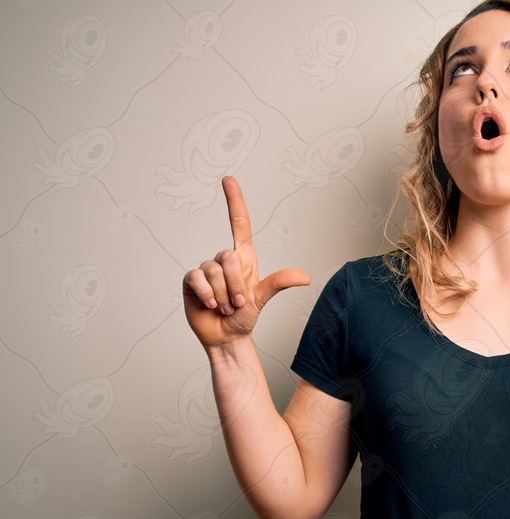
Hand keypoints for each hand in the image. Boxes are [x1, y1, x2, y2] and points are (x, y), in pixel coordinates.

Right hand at [182, 176, 310, 348]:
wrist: (226, 337)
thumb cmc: (245, 316)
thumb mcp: (263, 298)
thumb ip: (280, 283)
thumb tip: (305, 277)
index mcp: (243, 258)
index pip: (238, 223)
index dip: (234, 201)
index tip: (228, 179)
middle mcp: (223, 260)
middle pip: (228, 256)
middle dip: (236, 284)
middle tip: (238, 302)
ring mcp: (206, 270)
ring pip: (213, 271)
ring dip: (223, 294)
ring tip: (226, 306)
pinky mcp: (192, 281)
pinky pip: (197, 279)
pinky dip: (207, 295)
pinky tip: (210, 305)